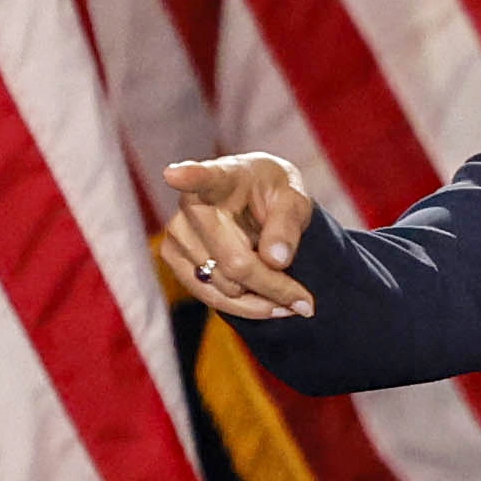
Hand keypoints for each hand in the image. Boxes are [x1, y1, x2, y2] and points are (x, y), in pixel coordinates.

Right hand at [146, 150, 324, 324]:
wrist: (255, 205)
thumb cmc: (274, 195)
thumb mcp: (294, 200)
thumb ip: (287, 225)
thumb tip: (275, 260)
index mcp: (222, 176)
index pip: (203, 176)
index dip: (188, 176)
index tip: (174, 173)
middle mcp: (191, 204)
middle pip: (235, 262)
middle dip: (274, 287)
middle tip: (306, 301)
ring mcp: (177, 233)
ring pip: (226, 287)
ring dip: (263, 300)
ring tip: (290, 297)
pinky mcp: (174, 259)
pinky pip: (212, 297)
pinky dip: (245, 307)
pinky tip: (270, 304)